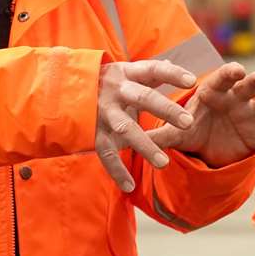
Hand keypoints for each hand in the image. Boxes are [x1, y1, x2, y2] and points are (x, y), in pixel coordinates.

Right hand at [94, 60, 197, 192]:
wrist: (62, 88)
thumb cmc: (107, 83)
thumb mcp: (126, 73)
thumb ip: (151, 75)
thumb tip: (178, 69)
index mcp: (127, 73)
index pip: (153, 69)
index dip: (172, 74)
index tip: (192, 81)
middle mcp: (116, 91)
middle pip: (143, 98)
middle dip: (166, 110)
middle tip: (188, 122)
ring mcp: (103, 111)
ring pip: (126, 129)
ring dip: (145, 146)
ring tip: (164, 163)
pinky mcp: (92, 131)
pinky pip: (105, 153)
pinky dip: (116, 170)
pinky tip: (130, 186)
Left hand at [146, 63, 254, 167]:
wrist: (203, 141)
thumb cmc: (188, 126)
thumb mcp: (174, 133)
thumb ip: (159, 136)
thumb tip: (133, 143)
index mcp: (212, 93)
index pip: (220, 80)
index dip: (229, 75)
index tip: (237, 69)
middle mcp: (234, 99)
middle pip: (249, 85)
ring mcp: (249, 115)